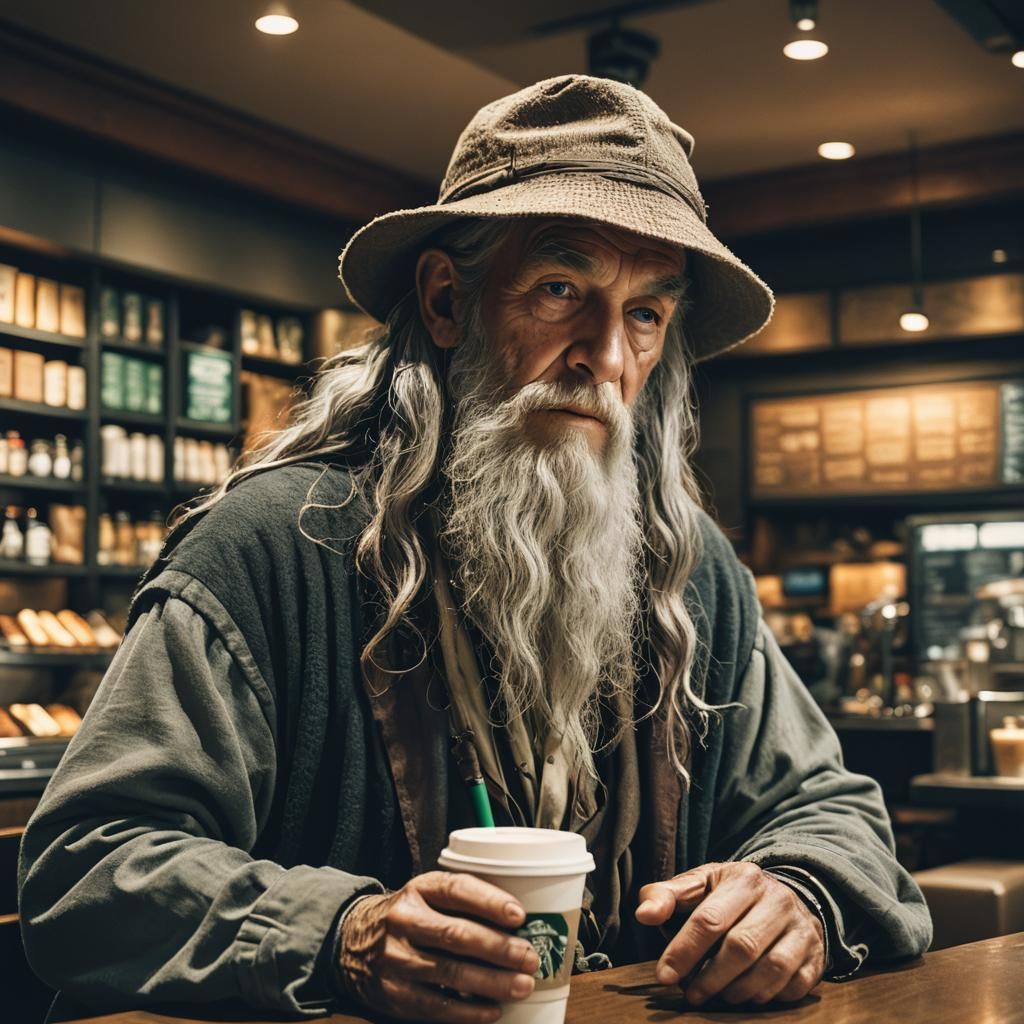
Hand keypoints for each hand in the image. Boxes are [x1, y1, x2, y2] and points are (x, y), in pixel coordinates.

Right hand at [338, 871, 539, 1022]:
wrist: (351, 941)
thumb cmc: (407, 915)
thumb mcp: (426, 894)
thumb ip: (462, 902)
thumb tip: (518, 922)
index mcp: (419, 889)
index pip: (456, 889)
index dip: (489, 901)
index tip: (519, 915)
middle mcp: (405, 920)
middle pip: (457, 935)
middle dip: (499, 948)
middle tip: (529, 957)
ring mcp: (397, 959)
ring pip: (451, 973)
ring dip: (492, 982)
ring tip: (522, 985)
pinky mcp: (393, 994)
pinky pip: (436, 1006)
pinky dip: (468, 1011)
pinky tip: (493, 1010)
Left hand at [636, 861, 824, 1006]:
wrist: (785, 896)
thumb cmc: (731, 894)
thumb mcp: (699, 885)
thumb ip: (667, 896)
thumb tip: (643, 914)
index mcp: (744, 878)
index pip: (709, 919)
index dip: (684, 950)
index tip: (664, 976)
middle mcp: (777, 900)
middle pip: (741, 946)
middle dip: (710, 977)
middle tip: (690, 994)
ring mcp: (801, 928)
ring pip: (771, 969)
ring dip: (738, 991)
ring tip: (716, 997)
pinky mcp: (816, 955)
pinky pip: (793, 986)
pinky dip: (768, 998)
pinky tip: (746, 997)